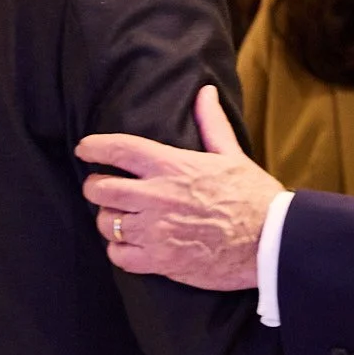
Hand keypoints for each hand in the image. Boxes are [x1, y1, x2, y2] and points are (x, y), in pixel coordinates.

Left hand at [77, 85, 283, 290]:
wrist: (269, 241)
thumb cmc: (253, 196)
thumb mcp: (232, 155)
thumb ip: (211, 124)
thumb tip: (205, 93)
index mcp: (172, 166)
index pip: (120, 149)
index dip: (95, 147)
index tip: (84, 148)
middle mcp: (157, 196)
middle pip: (100, 188)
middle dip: (95, 186)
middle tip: (101, 187)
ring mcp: (155, 231)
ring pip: (106, 222)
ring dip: (108, 219)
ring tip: (119, 217)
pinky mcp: (159, 261)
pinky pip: (118, 255)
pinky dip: (119, 249)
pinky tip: (130, 244)